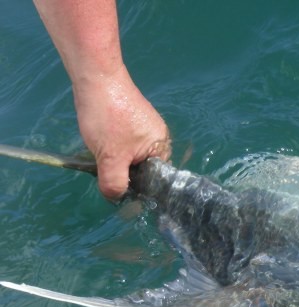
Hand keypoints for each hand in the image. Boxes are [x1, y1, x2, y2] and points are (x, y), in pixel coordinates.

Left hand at [73, 66, 170, 199]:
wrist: (96, 76)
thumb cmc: (108, 118)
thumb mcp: (110, 157)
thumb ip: (115, 182)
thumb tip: (115, 198)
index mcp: (162, 147)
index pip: (154, 179)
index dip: (136, 187)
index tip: (116, 186)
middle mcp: (158, 137)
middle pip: (142, 167)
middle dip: (123, 171)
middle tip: (104, 166)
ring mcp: (145, 126)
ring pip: (130, 154)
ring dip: (114, 157)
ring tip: (100, 150)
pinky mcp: (131, 117)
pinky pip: (124, 141)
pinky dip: (112, 144)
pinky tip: (99, 139)